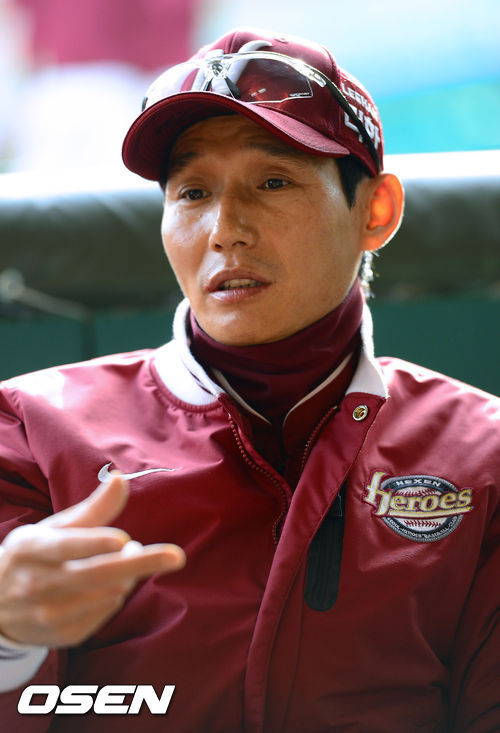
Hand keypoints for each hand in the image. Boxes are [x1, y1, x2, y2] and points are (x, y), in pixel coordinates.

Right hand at [0, 475, 184, 647]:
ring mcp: (48, 615)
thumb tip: (121, 479)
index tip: (123, 539)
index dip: (94, 543)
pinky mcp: (62, 636)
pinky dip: (116, 596)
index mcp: (31, 549)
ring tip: (124, 558)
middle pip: (96, 575)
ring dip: (128, 575)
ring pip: (108, 594)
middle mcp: (36, 584)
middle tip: (176, 556)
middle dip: (140, 564)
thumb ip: (93, 509)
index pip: (66, 546)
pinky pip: (106, 613)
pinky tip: (107, 586)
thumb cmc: (34, 556)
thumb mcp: (54, 528)